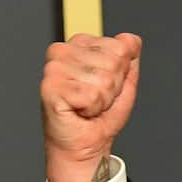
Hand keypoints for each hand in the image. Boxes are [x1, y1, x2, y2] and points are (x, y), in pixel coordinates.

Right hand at [41, 33, 142, 181]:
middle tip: (98, 99)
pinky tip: (81, 110)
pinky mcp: (50, 87)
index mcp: (80, 44)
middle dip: (113, 87)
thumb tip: (130, 39)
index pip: (121, 47)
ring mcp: (54, 68)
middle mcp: (63, 51)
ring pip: (104, 79)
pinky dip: (93, 108)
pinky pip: (91, 94)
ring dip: (103, 99)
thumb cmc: (102, 114)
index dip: (122, 72)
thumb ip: (130, 57)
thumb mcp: (125, 81)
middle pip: (114, 62)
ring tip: (90, 105)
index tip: (107, 86)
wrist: (87, 143)